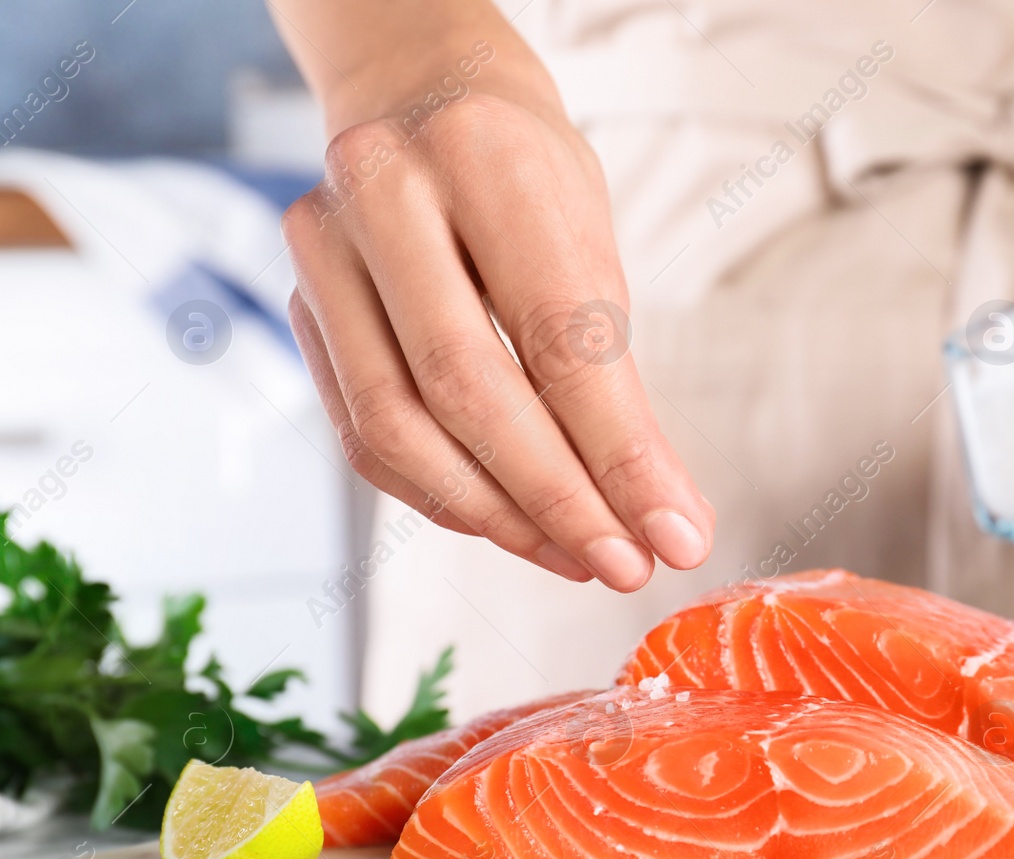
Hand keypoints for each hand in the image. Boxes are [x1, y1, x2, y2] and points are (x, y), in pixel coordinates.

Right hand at [282, 51, 712, 592]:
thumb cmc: (526, 179)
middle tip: (624, 564)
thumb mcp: (593, 249)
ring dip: (497, 516)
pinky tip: (509, 522)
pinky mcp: (300, 306)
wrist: (423, 100)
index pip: (558, 336)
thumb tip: (669, 521)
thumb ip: (619, 385)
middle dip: (555, 499)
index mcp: (482, 158)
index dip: (618, 455)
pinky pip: (366, 437)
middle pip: (465, 389)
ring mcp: (323, 249)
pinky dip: (442, 497)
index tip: (674, 537)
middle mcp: (383, 191)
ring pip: (397, 428)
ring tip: (577, 556)